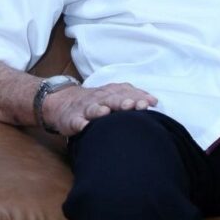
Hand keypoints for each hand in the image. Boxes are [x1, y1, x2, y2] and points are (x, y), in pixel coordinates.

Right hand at [42, 81, 157, 135]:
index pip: (127, 92)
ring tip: (105, 113)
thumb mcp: (114, 95)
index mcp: (112, 92)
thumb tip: (154, 101)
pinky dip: (79, 123)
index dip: (138, 97)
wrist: (64, 102)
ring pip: (93, 108)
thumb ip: (134, 97)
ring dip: (99, 110)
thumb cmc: (98, 101)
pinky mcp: (72, 119)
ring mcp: (85, 108)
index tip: (149, 103)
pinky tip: (84, 126)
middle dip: (121, 102)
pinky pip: (75, 121)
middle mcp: (100, 98)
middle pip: (112, 98)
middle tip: (131, 106)